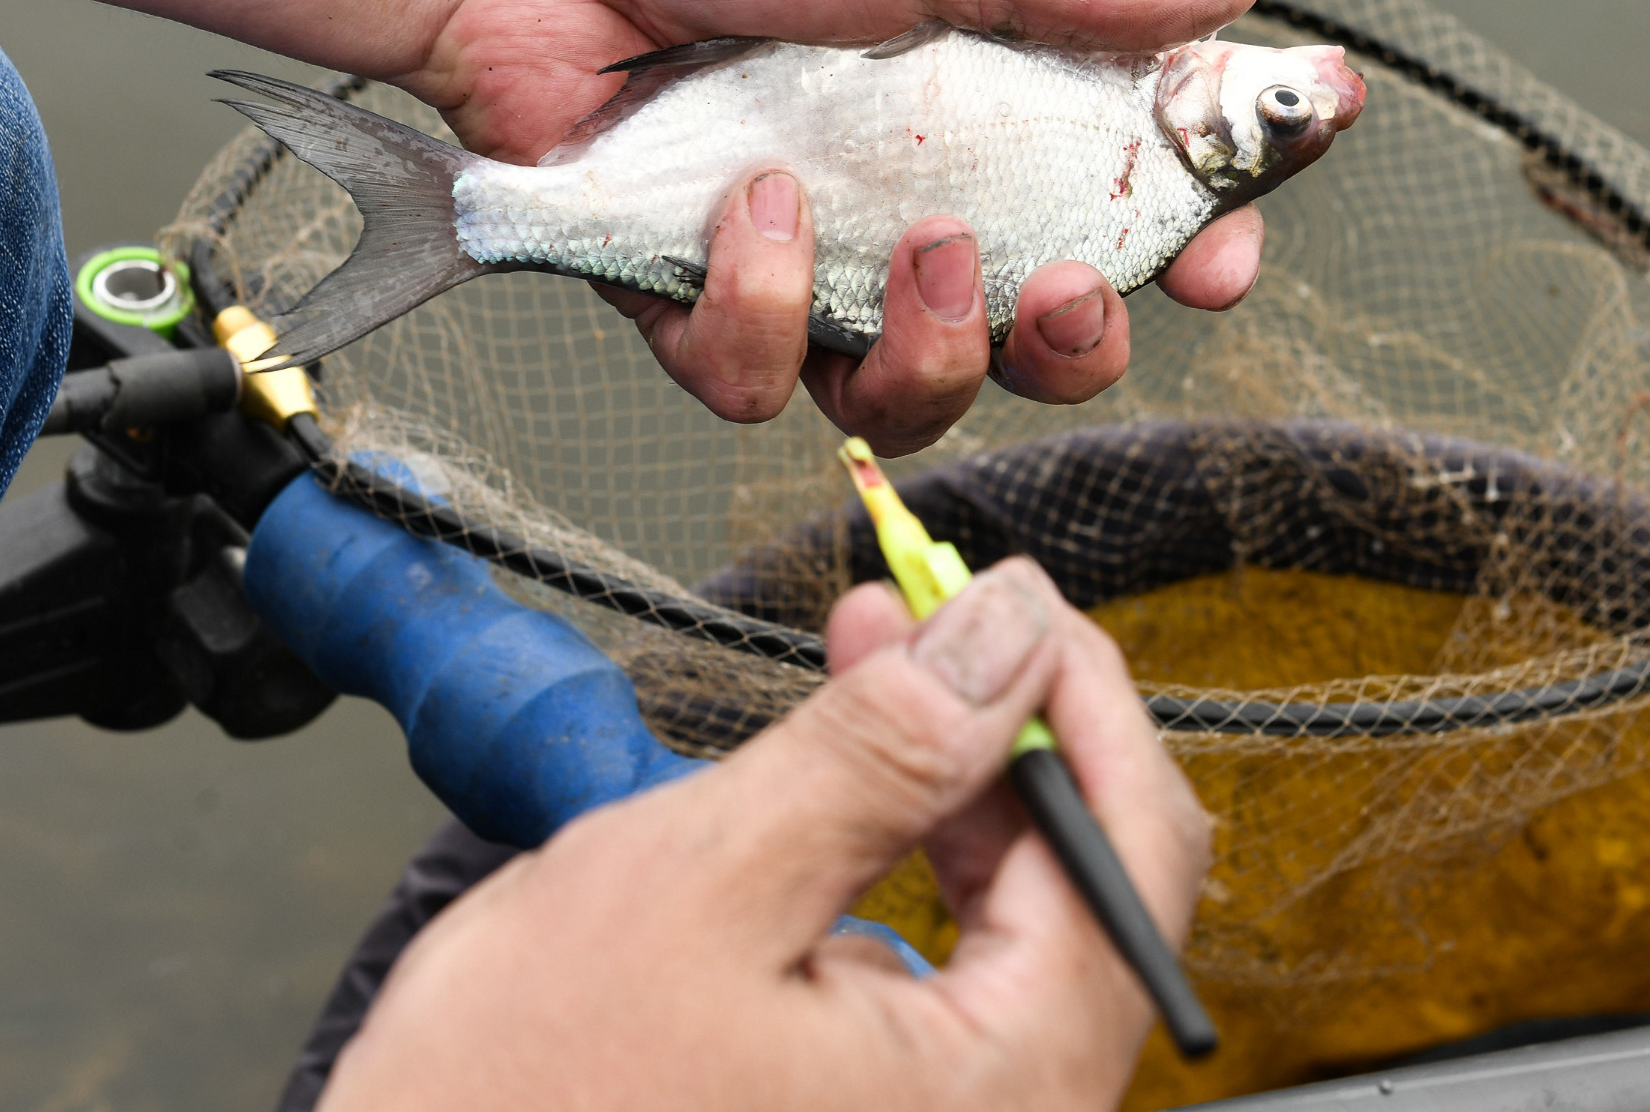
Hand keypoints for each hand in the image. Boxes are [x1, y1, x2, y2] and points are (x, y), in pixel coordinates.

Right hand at [322, 559, 1212, 1111]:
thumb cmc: (518, 1111)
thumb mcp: (696, 885)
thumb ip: (875, 751)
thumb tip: (1004, 630)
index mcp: (1004, 1093)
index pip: (1131, 850)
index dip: (1078, 690)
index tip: (1006, 590)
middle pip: (1083, 885)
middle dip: (999, 721)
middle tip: (905, 609)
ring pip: (1013, 926)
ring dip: (945, 784)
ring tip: (860, 679)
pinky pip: (944, 985)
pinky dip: (898, 869)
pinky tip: (822, 810)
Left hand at [596, 192, 1264, 453]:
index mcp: (980, 99)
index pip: (1120, 198)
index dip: (1187, 244)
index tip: (1219, 261)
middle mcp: (902, 191)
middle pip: (1034, 337)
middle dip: (1076, 343)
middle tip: (1070, 291)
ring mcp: (802, 257)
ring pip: (908, 392)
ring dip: (928, 348)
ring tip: (908, 249)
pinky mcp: (691, 300)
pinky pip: (758, 381)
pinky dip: (760, 310)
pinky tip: (743, 212)